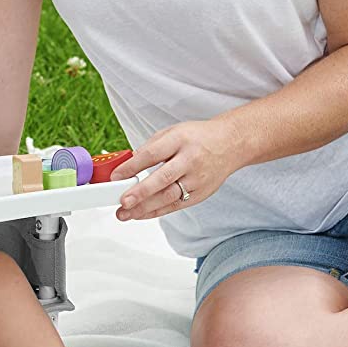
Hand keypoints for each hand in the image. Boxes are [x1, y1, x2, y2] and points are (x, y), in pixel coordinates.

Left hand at [110, 117, 244, 220]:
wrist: (231, 144)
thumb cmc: (198, 138)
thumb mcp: (173, 132)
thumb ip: (151, 147)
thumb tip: (129, 165)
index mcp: (180, 140)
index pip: (153, 154)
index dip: (132, 166)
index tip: (116, 177)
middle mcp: (190, 160)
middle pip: (162, 179)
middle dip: (140, 193)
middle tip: (122, 202)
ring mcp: (197, 179)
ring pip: (169, 197)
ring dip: (145, 208)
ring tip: (125, 213)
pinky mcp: (201, 194)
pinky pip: (176, 205)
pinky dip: (157, 211)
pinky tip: (141, 214)